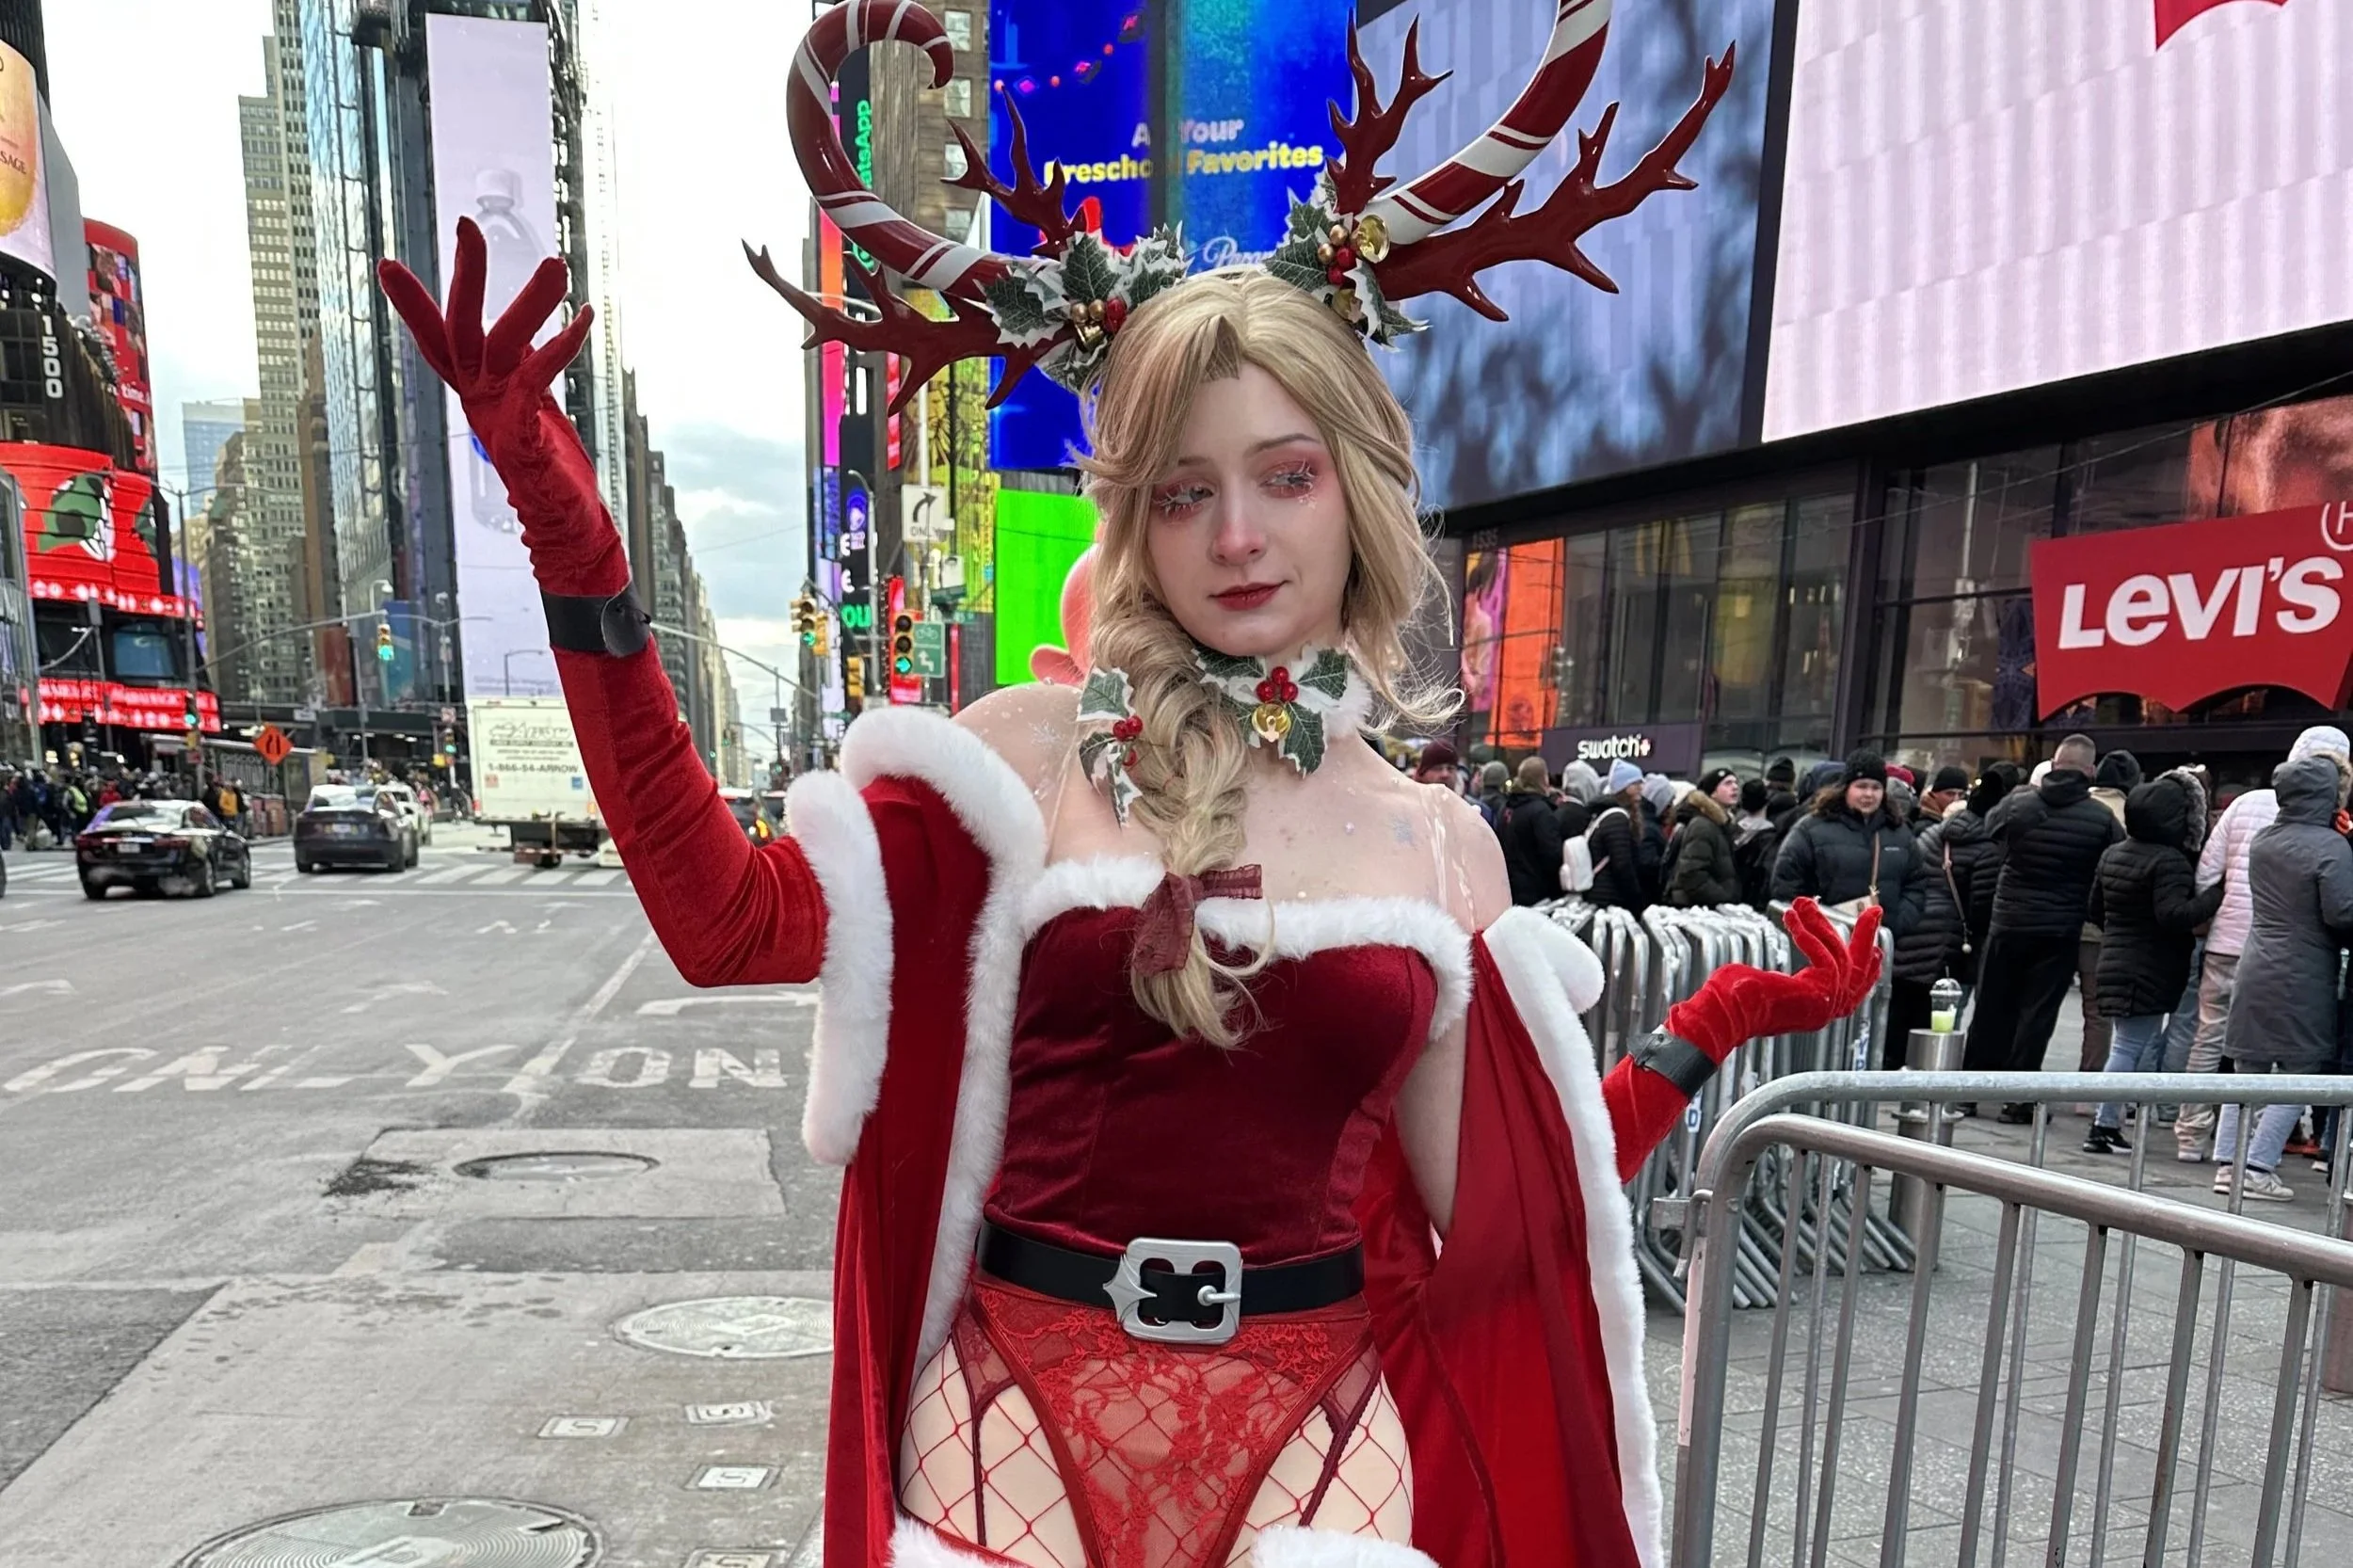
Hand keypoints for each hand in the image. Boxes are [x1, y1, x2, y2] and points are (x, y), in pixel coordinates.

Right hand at [378, 220, 621, 595]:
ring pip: (504, 348)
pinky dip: (558, 349)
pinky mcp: (525, 440)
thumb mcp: (533, 412)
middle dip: (464, 277)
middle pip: (461, 331)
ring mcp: (500, 421)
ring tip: (558, 264)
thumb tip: (524, 343)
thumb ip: (523, 376)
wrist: (567, 529)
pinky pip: (536, 384)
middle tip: (467, 224)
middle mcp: (481, 402)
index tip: (386, 263)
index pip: (439, 340)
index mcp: (478, 394)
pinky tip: (583, 320)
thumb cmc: (552, 469)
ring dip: (530, 303)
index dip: (414, 304)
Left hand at [1665, 898, 1883, 1057]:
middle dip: (1865, 939)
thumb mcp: (1766, 984)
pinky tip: (1792, 919)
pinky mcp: (1820, 993)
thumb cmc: (1734, 1000)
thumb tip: (1780, 973)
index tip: (1875, 949)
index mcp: (1815, 1009)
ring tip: (1802, 903)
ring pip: (1839, 957)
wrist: (1724, 1014)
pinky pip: (1825, 957)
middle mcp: (1825, 1010)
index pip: (1852, 988)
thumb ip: (1785, 979)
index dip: (1866, 967)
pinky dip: (1808, 934)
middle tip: (1875, 912)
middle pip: (1858, 972)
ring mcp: (1825, 1004)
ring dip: (1820, 924)